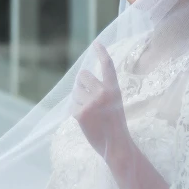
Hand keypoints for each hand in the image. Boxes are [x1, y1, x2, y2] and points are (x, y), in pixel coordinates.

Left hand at [72, 42, 132, 162]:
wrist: (116, 145)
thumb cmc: (115, 125)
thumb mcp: (114, 103)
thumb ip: (102, 91)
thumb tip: (82, 79)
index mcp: (114, 89)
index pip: (108, 66)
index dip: (102, 53)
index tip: (96, 43)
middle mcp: (103, 93)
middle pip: (83, 76)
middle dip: (81, 84)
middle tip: (88, 98)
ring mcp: (91, 102)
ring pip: (75, 91)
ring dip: (79, 99)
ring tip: (91, 113)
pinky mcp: (80, 113)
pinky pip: (72, 105)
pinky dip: (76, 112)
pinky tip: (87, 121)